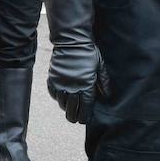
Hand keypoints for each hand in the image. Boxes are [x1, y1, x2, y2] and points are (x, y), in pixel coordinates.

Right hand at [42, 0, 107, 123]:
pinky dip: (57, 98)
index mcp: (86, 86)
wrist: (72, 41)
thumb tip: (106, 96)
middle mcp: (72, 88)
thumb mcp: (100, 67)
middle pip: (72, 110)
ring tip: (69, 107)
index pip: (84, 109)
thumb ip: (103, 83)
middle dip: (74, 116)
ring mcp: (61, 84)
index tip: (84, 119)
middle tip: (76, 118)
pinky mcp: (53, 79)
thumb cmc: (88, 53)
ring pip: (62, 104)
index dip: (84, 117)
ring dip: (66, 107)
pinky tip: (62, 96)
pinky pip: (53, 94)